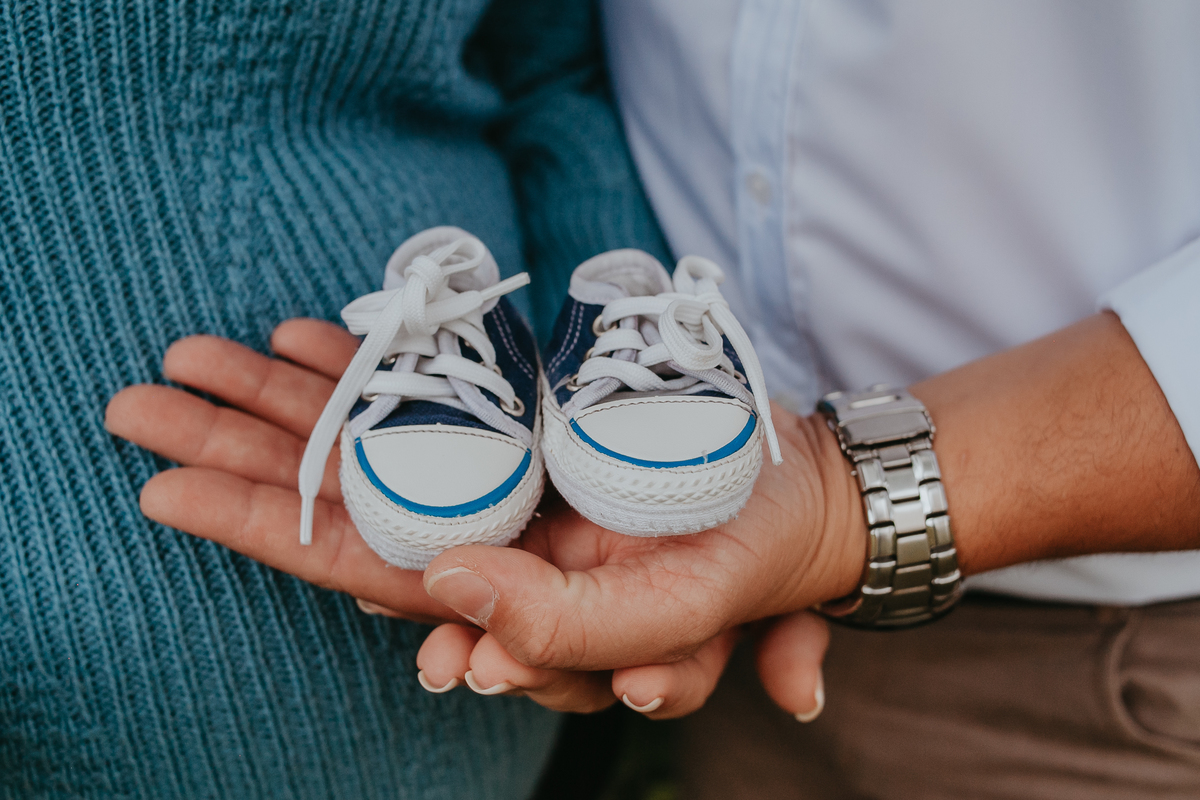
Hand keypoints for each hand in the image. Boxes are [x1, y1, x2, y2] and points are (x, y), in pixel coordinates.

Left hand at [106, 319, 842, 716]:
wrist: (798, 498)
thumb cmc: (746, 565)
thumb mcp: (674, 615)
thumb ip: (559, 630)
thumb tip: (437, 597)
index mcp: (498, 598)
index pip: (356, 572)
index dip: (264, 532)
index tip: (168, 490)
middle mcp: (478, 539)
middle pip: (341, 501)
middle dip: (241, 451)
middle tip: (140, 401)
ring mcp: (493, 477)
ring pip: (374, 438)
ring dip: (290, 396)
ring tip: (196, 351)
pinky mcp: (518, 429)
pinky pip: (430, 393)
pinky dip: (374, 364)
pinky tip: (310, 332)